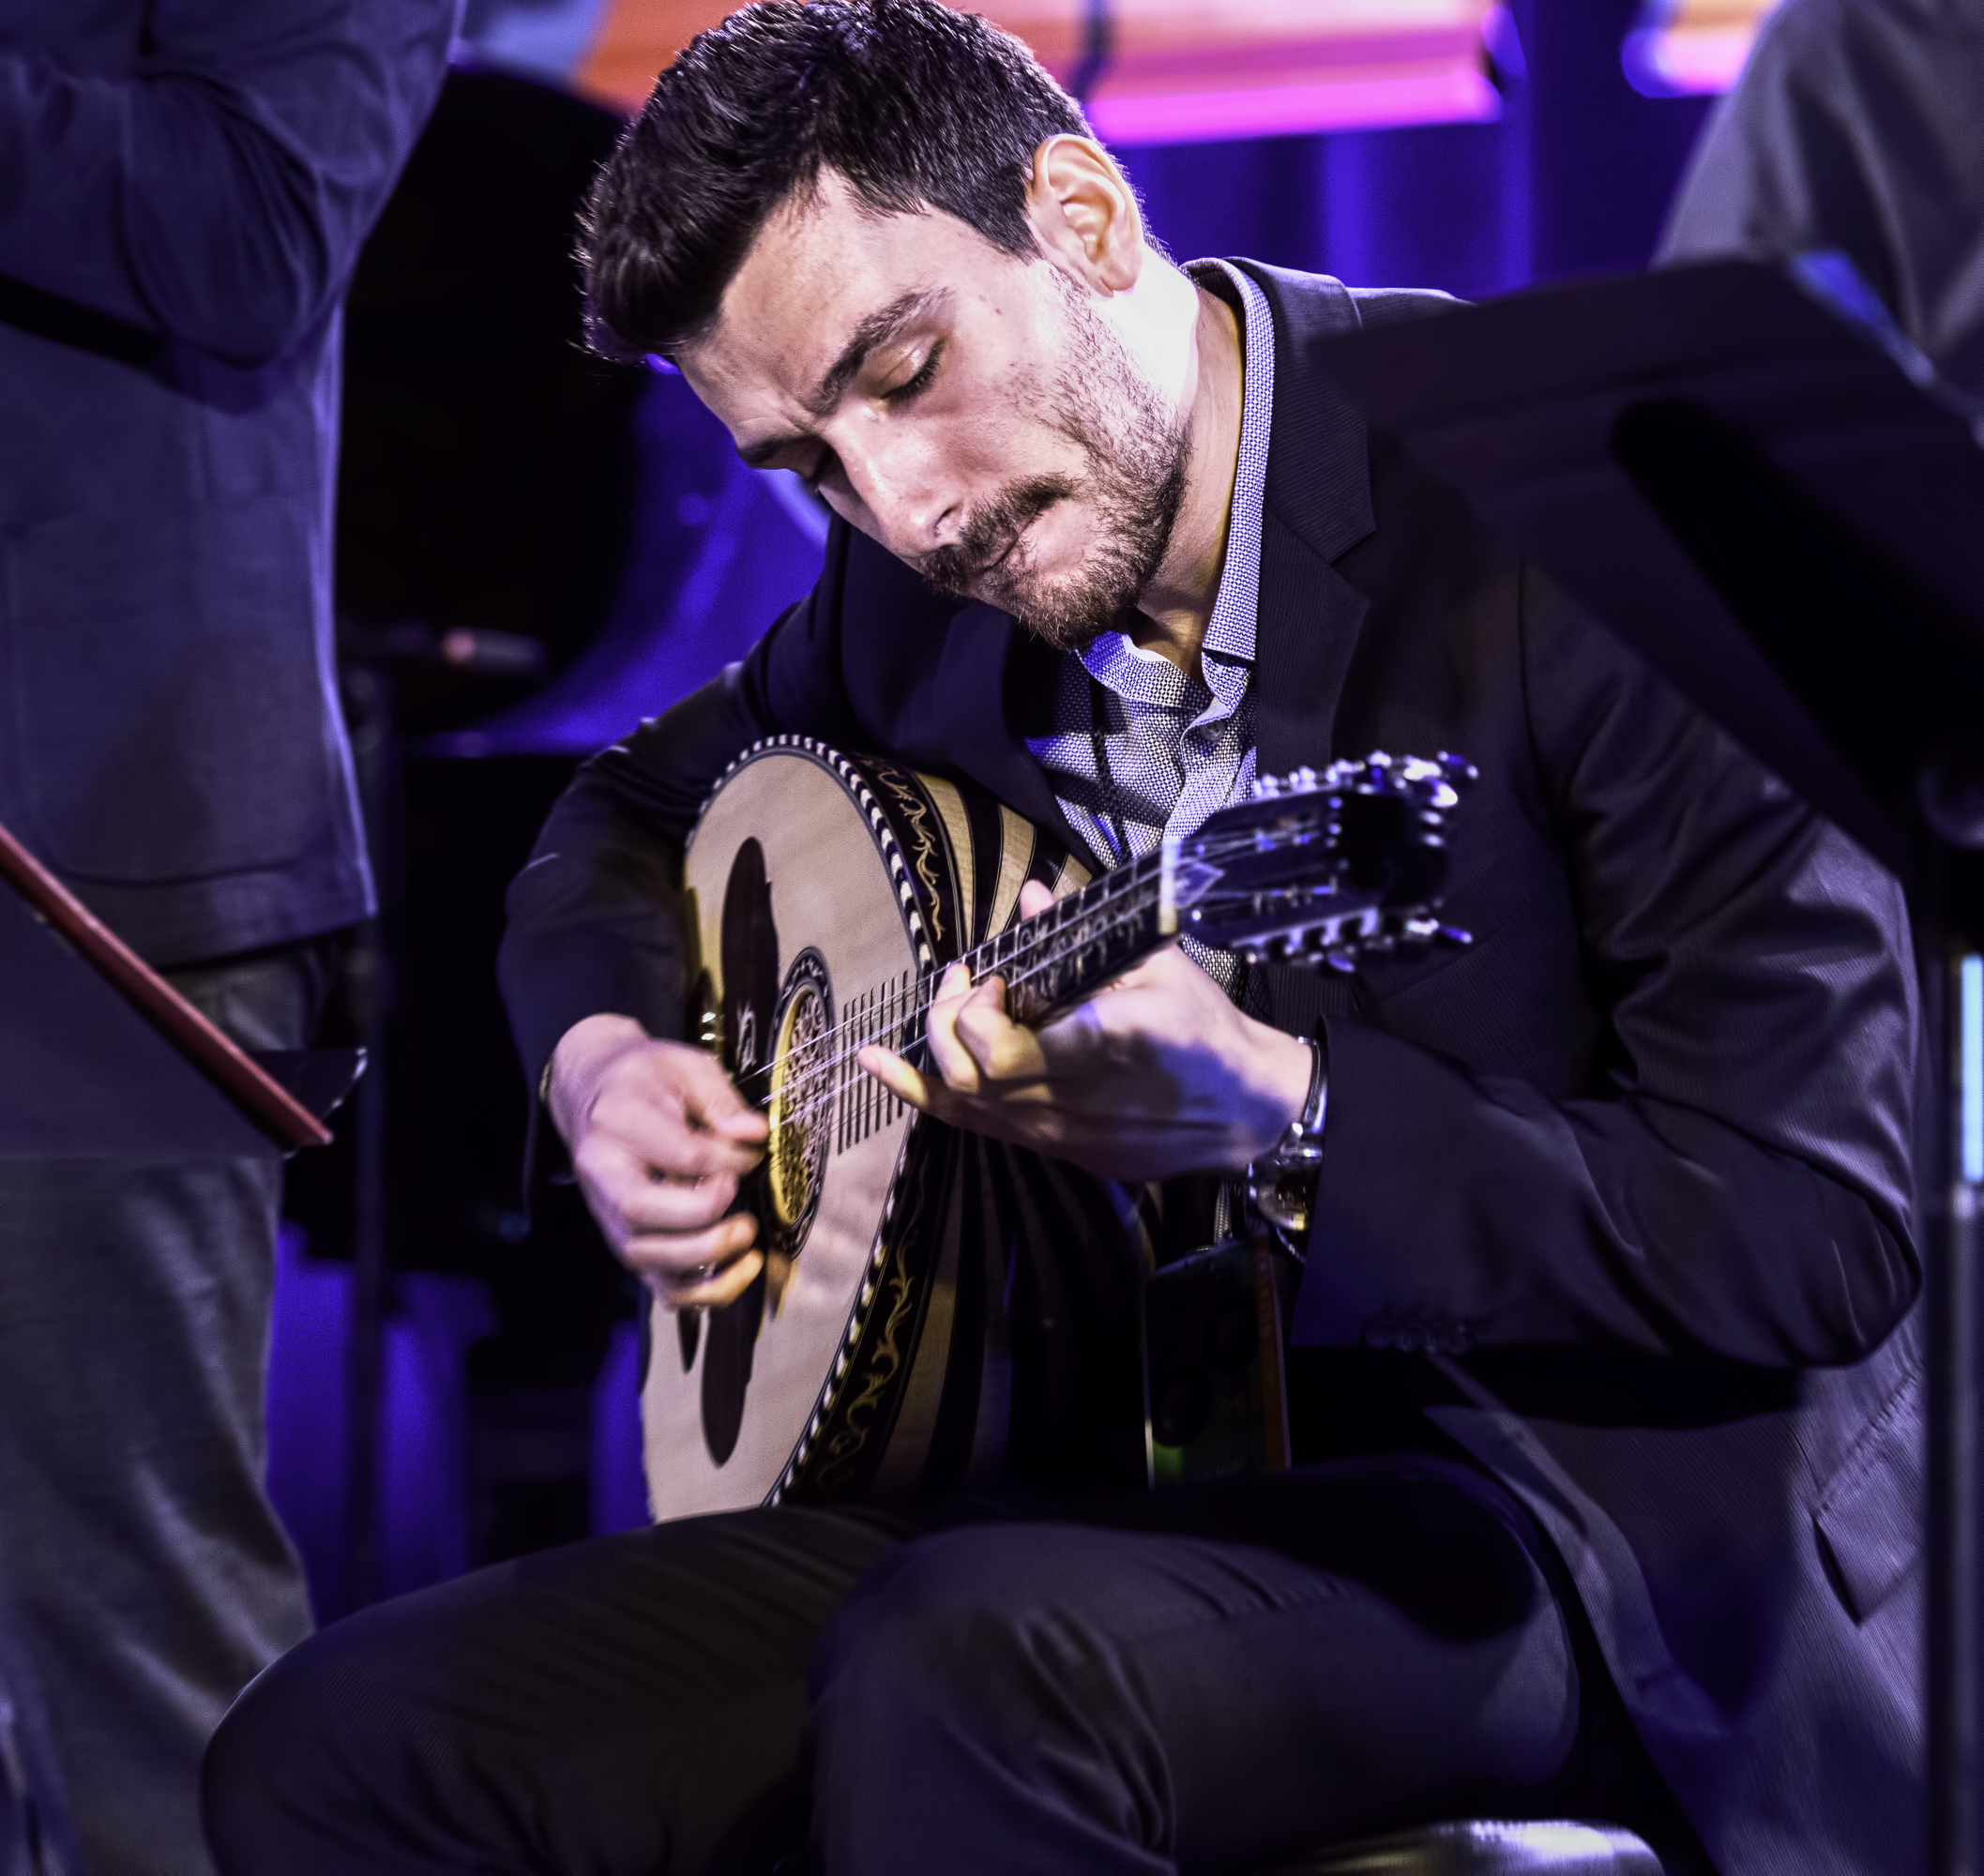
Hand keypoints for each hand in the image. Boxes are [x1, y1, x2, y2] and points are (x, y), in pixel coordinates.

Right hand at [547, 1015, 767, 1309]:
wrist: (594, 1093)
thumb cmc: (646, 1078)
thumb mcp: (686, 1066)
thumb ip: (721, 1100)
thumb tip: (755, 1137)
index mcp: (617, 1122)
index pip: (678, 1154)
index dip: (727, 1160)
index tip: (753, 1152)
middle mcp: (603, 1175)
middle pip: (643, 1212)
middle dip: (704, 1215)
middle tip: (745, 1204)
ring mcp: (609, 1217)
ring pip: (647, 1259)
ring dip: (705, 1259)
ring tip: (748, 1238)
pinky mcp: (626, 1244)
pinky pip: (659, 1286)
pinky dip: (703, 1292)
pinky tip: (741, 1269)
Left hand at [858, 883, 1311, 1182]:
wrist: (1244, 1113)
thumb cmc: (1206, 1035)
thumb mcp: (1159, 968)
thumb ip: (1089, 934)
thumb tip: (1037, 894)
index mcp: (1094, 1050)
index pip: (996, 1048)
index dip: (974, 1007)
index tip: (993, 970)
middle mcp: (1066, 1100)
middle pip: (967, 1073)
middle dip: (947, 1017)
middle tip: (966, 976)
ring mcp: (1056, 1133)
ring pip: (961, 1103)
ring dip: (929, 1049)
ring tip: (936, 1001)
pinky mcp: (1053, 1149)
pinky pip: (973, 1126)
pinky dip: (918, 1093)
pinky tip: (876, 1065)